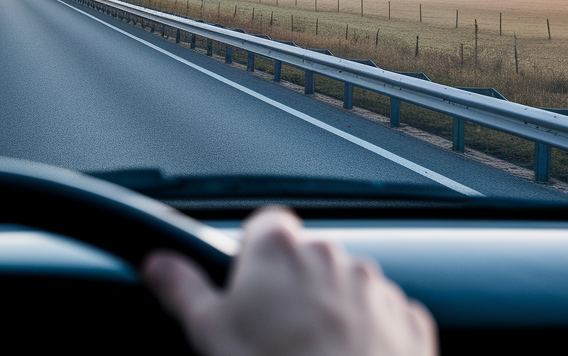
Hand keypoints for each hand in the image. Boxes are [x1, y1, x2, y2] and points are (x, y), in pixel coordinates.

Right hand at [140, 206, 434, 355]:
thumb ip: (181, 288)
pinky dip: (367, 333)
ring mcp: (377, 288)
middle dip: (290, 286)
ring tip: (309, 353)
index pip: (263, 224)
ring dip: (329, 309)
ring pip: (345, 286)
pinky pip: (383, 316)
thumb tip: (158, 264)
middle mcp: (333, 256)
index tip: (245, 287)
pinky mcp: (409, 321)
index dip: (251, 255)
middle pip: (304, 257)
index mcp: (279, 250)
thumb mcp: (209, 333)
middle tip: (271, 331)